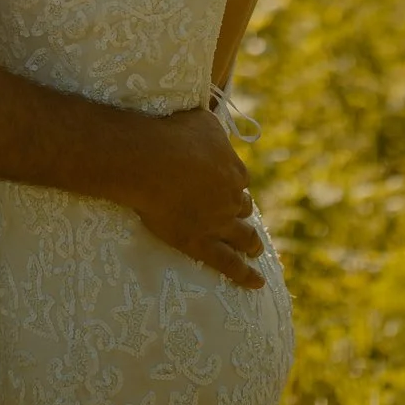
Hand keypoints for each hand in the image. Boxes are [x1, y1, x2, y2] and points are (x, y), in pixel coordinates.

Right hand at [123, 107, 266, 289]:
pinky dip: (245, 275)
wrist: (148, 161)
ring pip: (244, 236)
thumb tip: (215, 131)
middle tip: (239, 216)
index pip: (240, 180)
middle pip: (241, 207)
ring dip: (251, 242)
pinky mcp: (200, 243)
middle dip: (241, 211)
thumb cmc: (170, 135)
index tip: (224, 185)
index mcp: (233, 170)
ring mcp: (218, 223)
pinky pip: (228, 264)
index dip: (231, 183)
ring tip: (255, 249)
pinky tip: (257, 283)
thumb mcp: (201, 121)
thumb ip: (213, 131)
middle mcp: (231, 198)